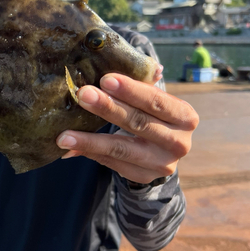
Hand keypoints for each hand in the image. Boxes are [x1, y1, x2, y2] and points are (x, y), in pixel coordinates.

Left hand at [56, 74, 198, 183]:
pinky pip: (111, 162)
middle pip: (138, 123)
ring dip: (90, 140)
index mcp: (185, 117)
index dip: (131, 90)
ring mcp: (161, 164)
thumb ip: (139, 85)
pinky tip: (70, 147)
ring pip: (120, 149)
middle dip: (108, 108)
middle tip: (83, 95)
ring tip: (64, 136)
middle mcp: (179, 143)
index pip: (156, 101)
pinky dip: (89, 153)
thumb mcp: (154, 100)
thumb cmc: (154, 115)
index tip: (105, 79)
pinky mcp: (142, 176)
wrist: (164, 150)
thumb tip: (107, 74)